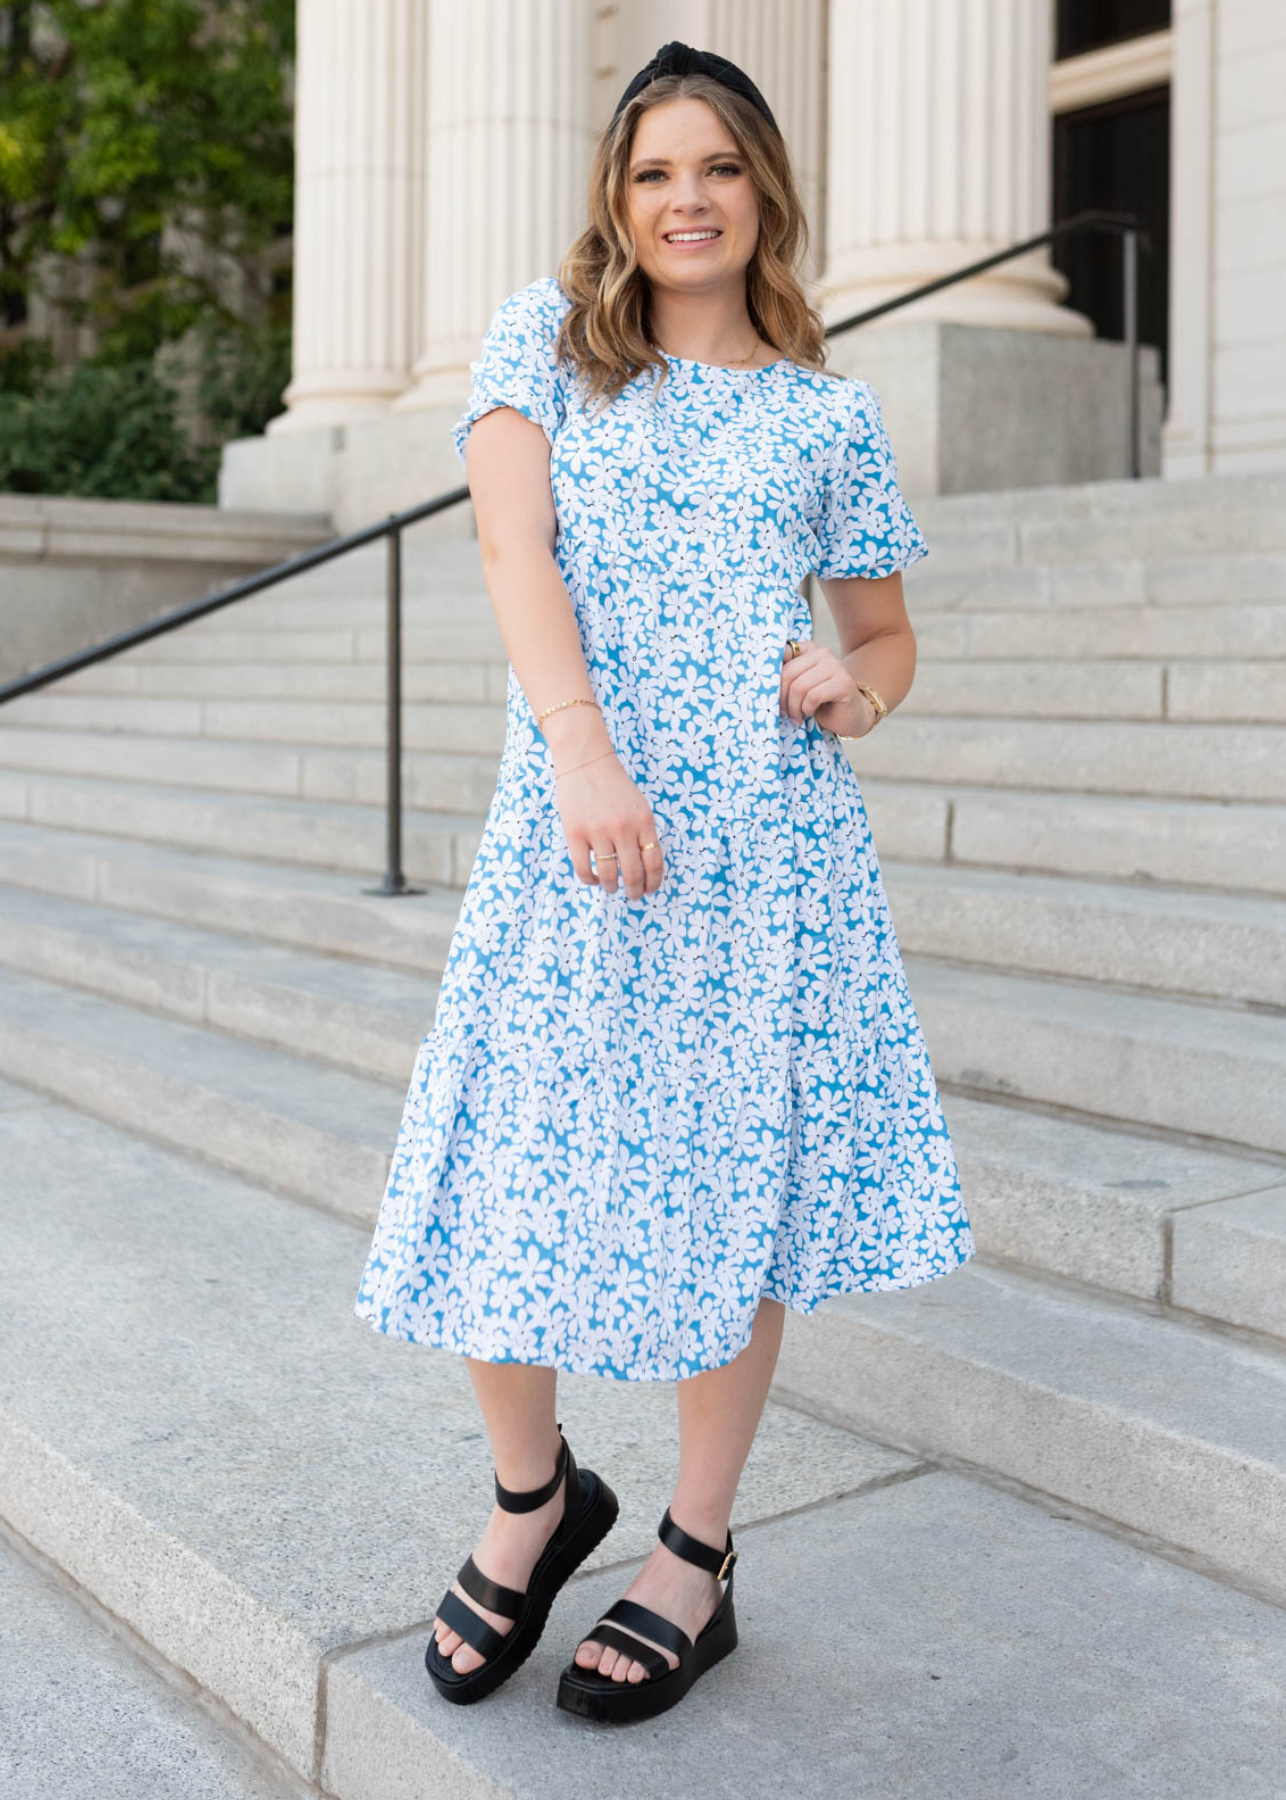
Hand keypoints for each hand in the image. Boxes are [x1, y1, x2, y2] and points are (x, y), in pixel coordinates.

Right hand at [553, 748, 664, 897]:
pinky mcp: (574, 833)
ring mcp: (598, 831)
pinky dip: (590, 880)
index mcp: (644, 821)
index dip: (654, 882)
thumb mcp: (639, 806)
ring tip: (612, 888)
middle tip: (633, 896)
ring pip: (609, 875)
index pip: (654, 862)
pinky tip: (593, 879)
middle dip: (635, 891)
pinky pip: (584, 869)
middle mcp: (623, 828)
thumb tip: (644, 869)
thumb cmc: (614, 786)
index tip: (650, 890)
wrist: (586, 761)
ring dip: (612, 887)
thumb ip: (643, 834)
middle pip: (634, 874)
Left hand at [780, 640, 874, 737]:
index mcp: (809, 649)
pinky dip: (807, 709)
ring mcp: (835, 666)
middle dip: (782, 698)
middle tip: (784, 712)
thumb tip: (762, 678)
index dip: (773, 677)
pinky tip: (810, 713)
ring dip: (794, 707)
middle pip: (788, 674)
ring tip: (797, 716)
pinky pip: (813, 696)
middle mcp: (823, 653)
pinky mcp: (844, 682)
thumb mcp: (798, 686)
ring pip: (800, 686)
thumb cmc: (819, 703)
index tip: (771, 694)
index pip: (782, 654)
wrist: (848, 716)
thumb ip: (785, 676)